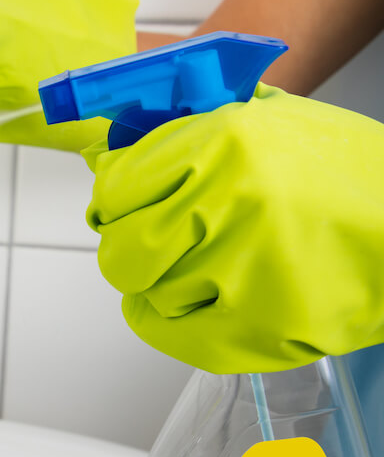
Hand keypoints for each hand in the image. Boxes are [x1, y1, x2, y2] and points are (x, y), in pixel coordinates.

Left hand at [84, 86, 383, 372]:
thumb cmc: (348, 178)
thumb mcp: (270, 122)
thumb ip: (187, 130)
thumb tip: (108, 149)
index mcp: (222, 144)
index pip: (115, 189)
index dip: (113, 204)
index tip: (121, 210)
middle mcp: (226, 204)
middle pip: (121, 251)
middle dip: (130, 250)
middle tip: (150, 245)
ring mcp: (241, 270)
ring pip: (147, 293)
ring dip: (165, 284)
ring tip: (206, 266)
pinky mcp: (259, 327)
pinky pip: (171, 334)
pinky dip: (170, 322)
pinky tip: (194, 303)